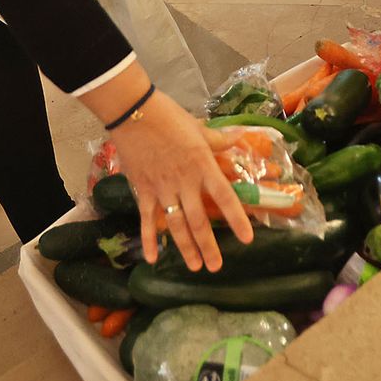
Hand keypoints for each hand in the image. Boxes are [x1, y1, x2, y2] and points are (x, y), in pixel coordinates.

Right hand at [100, 89, 252, 271]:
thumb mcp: (198, 127)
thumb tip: (239, 139)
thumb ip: (218, 140)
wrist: (134, 112)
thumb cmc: (169, 116)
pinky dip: (149, 239)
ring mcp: (162, 188)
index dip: (236, 219)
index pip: (224, 196)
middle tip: (216, 267)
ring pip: (176, 224)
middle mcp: (184, 182)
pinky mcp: (143, 190)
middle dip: (208, 246)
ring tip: (195, 266)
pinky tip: (152, 258)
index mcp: (202, 165)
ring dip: (186, 248)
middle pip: (198, 220)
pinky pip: (147, 219)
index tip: (246, 239)